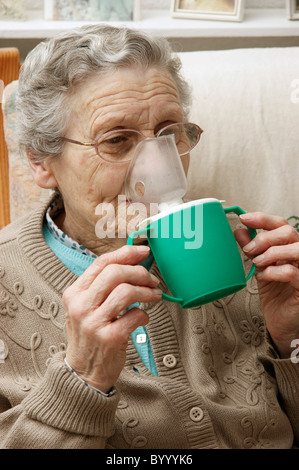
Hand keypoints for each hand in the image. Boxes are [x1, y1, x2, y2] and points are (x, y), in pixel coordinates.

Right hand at [63, 245, 161, 392]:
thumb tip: (133, 263)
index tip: (144, 252)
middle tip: (152, 279)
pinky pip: (135, 315)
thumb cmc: (90, 336)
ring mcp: (93, 322)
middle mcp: (80, 306)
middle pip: (115, 273)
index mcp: (74, 293)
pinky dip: (145, 314)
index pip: (101, 263)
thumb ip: (103, 286)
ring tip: (154, 296)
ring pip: (126, 292)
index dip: (126, 253)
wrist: (83, 373)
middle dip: (139, 272)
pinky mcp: (109, 338)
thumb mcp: (86, 308)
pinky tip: (143, 317)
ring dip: (147, 292)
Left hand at [234, 212, 298, 358]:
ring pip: (296, 249)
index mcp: (289, 247)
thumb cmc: (274, 295)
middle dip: (265, 237)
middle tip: (249, 249)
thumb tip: (239, 230)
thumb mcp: (259, 267)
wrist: (280, 323)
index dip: (263, 218)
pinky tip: (264, 277)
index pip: (281, 224)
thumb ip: (251, 248)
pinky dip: (274, 272)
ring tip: (258, 263)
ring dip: (271, 253)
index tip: (244, 218)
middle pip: (288, 232)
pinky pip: (293, 272)